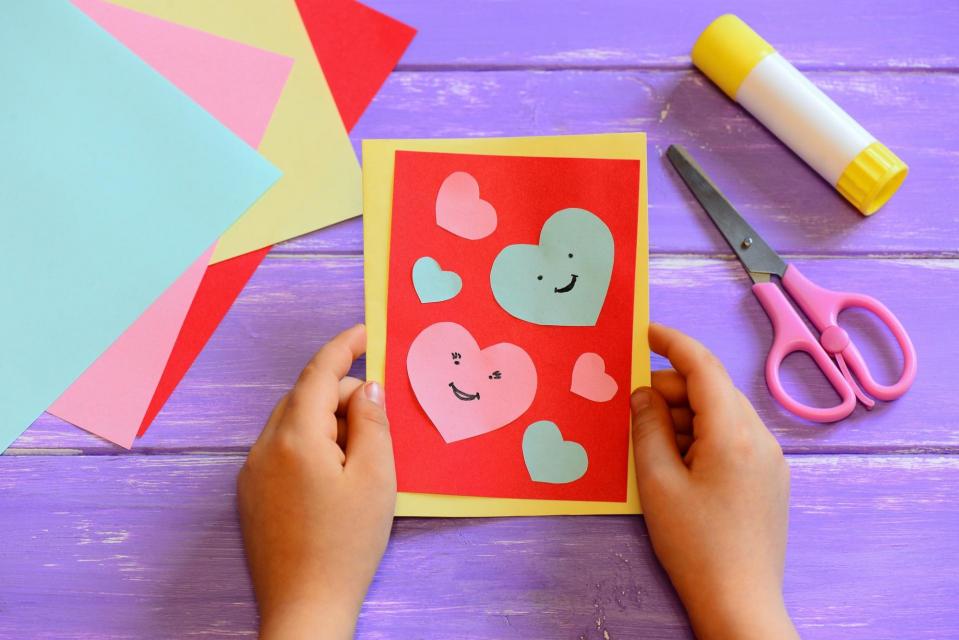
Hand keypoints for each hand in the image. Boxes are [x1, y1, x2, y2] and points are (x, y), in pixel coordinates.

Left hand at [237, 324, 395, 639]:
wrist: (306, 608)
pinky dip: (310, 444)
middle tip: (378, 418)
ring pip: (292, 423)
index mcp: (295, 438)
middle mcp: (264, 447)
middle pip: (304, 397)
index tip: (365, 331)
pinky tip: (334, 474)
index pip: (318, 374)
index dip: (343, 346)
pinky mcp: (251, 495)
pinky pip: (282, 449)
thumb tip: (366, 387)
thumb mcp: (376, 477)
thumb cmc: (347, 544)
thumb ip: (371, 422)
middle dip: (341, 394)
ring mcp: (252, 472)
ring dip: (326, 421)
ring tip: (359, 455)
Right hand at [631, 323, 797, 639]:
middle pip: (713, 389)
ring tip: (654, 446)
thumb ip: (648, 426)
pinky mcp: (770, 479)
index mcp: (733, 433)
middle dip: (673, 389)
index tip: (644, 332)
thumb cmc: (694, 544)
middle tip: (635, 408)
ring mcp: (770, 459)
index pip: (703, 367)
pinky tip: (679, 463)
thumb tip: (644, 392)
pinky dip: (703, 436)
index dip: (672, 343)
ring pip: (722, 414)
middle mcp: (760, 438)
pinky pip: (733, 438)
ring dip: (686, 415)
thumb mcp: (657, 482)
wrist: (740, 602)